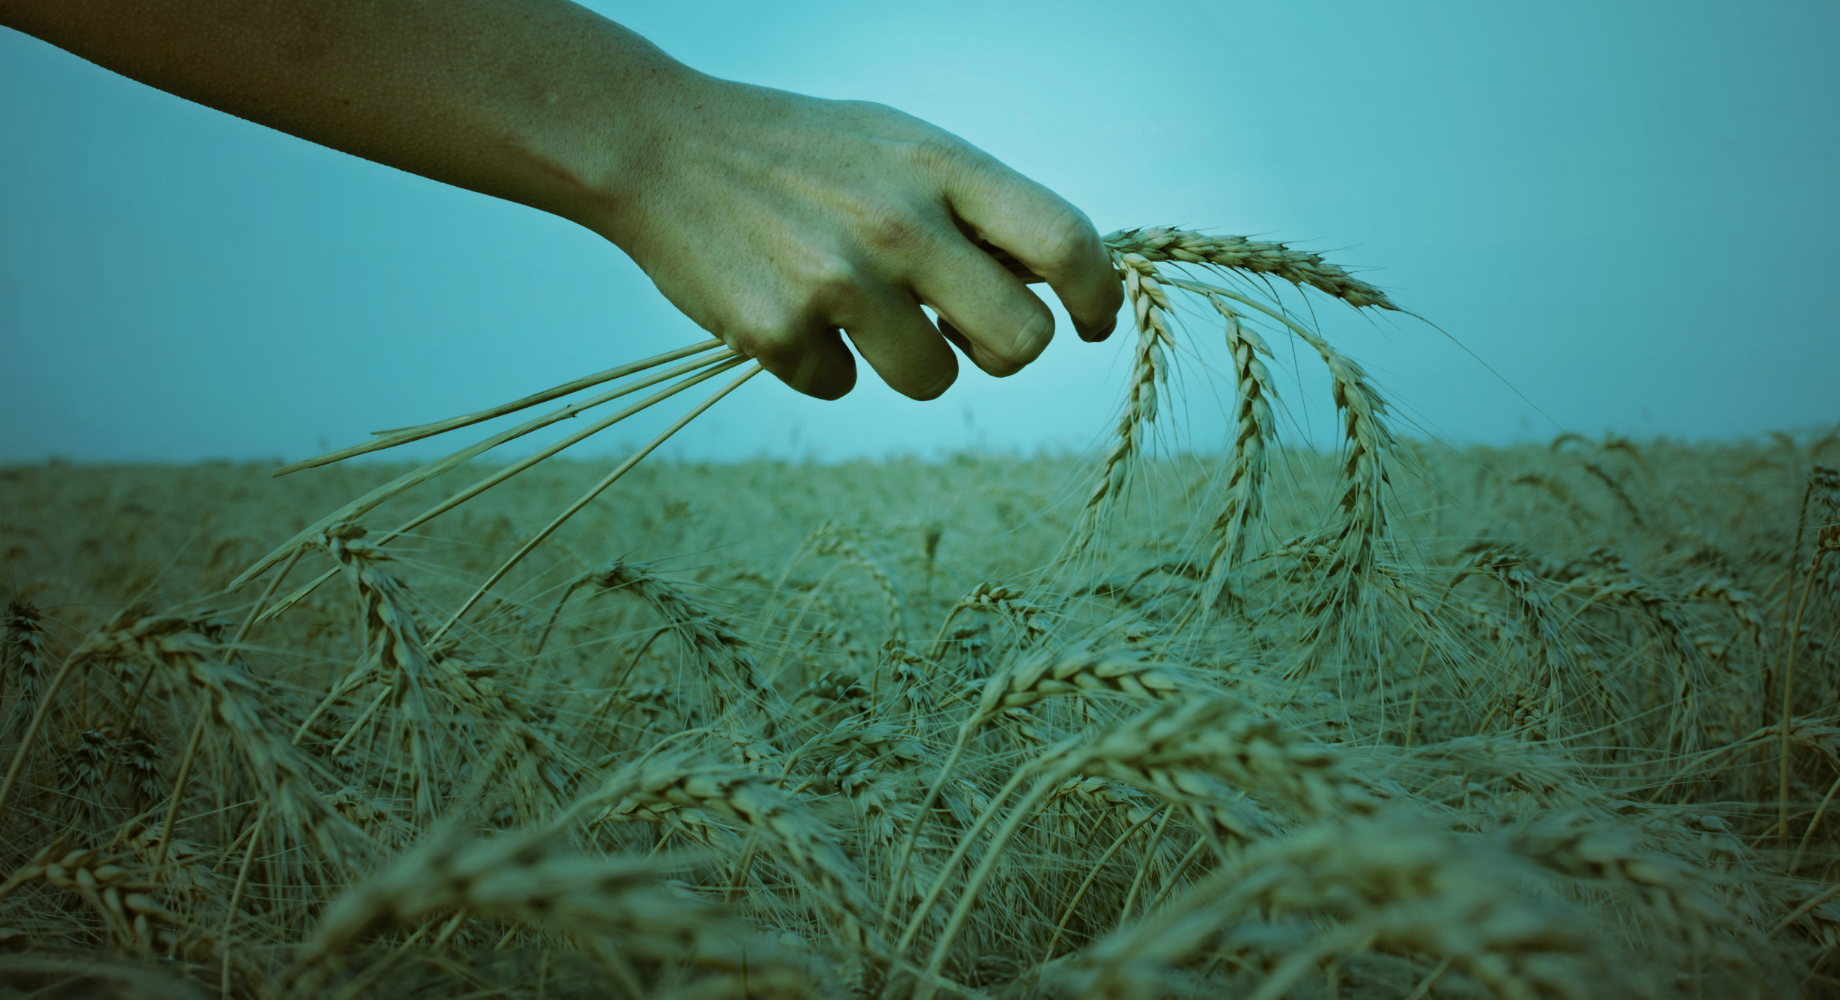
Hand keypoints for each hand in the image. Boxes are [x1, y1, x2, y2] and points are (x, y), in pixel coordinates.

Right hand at [603, 75, 1122, 399]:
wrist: (659, 146)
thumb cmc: (798, 151)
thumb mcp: (898, 145)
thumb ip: (973, 207)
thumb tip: (1048, 285)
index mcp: (940, 166)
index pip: (1063, 241)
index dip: (1098, 295)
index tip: (1093, 321)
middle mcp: (900, 223)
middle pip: (1021, 341)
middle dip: (1002, 351)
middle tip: (964, 333)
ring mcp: (838, 282)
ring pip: (933, 380)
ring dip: (908, 362)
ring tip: (856, 310)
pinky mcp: (779, 333)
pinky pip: (840, 388)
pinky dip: (820, 363)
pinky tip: (786, 307)